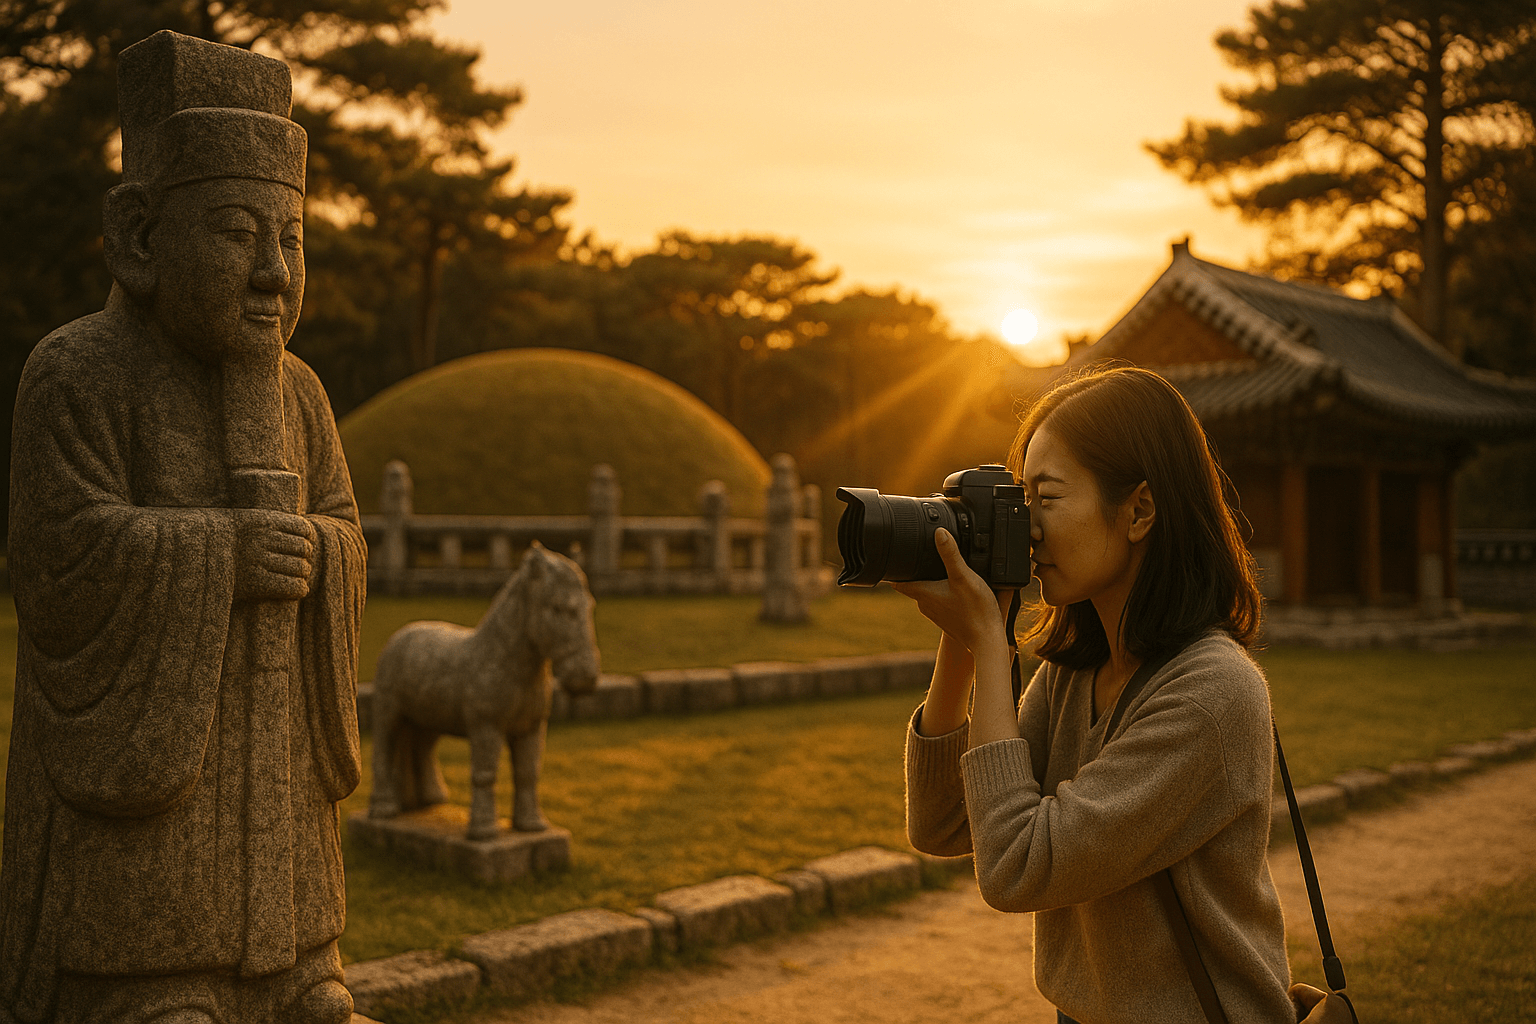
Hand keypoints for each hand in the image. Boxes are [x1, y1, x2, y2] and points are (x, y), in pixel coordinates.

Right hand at [232, 508, 315, 600]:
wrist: (192, 558)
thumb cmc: (223, 543)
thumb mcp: (245, 522)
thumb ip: (271, 524)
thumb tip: (307, 533)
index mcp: (261, 520)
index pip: (303, 528)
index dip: (308, 538)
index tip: (303, 544)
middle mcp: (261, 539)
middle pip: (304, 549)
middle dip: (305, 557)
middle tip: (298, 563)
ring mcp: (258, 561)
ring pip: (301, 568)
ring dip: (303, 574)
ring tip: (295, 576)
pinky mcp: (256, 583)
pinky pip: (293, 587)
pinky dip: (300, 589)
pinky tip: (296, 589)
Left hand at [891, 529, 1015, 654]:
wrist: (987, 640)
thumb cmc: (975, 611)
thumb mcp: (963, 576)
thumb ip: (951, 554)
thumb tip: (939, 533)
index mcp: (923, 593)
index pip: (898, 581)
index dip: (894, 570)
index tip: (893, 559)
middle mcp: (925, 605)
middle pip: (914, 584)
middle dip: (917, 572)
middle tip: (923, 557)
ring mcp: (936, 614)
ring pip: (928, 594)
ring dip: (932, 583)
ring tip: (942, 570)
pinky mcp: (947, 620)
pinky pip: (941, 603)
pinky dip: (944, 594)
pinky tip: (957, 589)